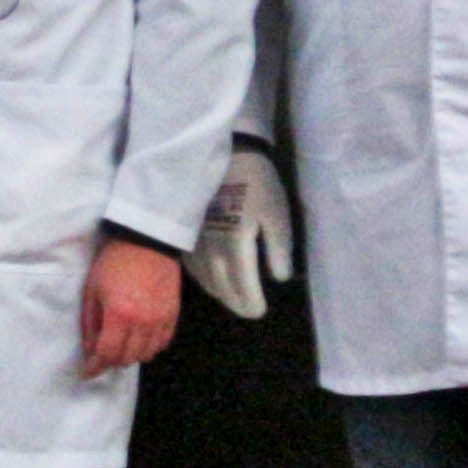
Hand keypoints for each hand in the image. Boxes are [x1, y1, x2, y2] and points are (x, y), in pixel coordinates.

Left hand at [81, 232, 184, 375]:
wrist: (146, 243)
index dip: (95, 366)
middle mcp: (143, 322)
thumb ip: (90, 321)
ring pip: (147, 354)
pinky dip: (149, 346)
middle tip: (101, 356)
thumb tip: (90, 348)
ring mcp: (161, 319)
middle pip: (127, 358)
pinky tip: (139, 339)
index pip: (107, 353)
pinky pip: (162, 343)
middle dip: (111, 361)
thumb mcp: (92, 289)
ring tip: (120, 346)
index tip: (87, 372)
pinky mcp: (173, 315)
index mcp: (119, 314)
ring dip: (131, 355)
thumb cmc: (113, 262)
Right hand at [188, 142, 292, 320]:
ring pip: (206, 280)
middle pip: (222, 288)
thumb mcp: (277, 214)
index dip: (252, 302)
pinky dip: (205, 280)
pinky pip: (193, 268)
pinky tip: (213, 281)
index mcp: (235, 245)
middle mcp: (210, 250)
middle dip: (236, 303)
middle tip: (249, 311)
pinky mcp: (187, 235)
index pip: (243, 286)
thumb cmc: (257, 184)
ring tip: (234, 299)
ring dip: (220, 294)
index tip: (260, 311)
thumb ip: (279, 249)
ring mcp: (195, 243)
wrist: (226, 156)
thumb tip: (279, 278)